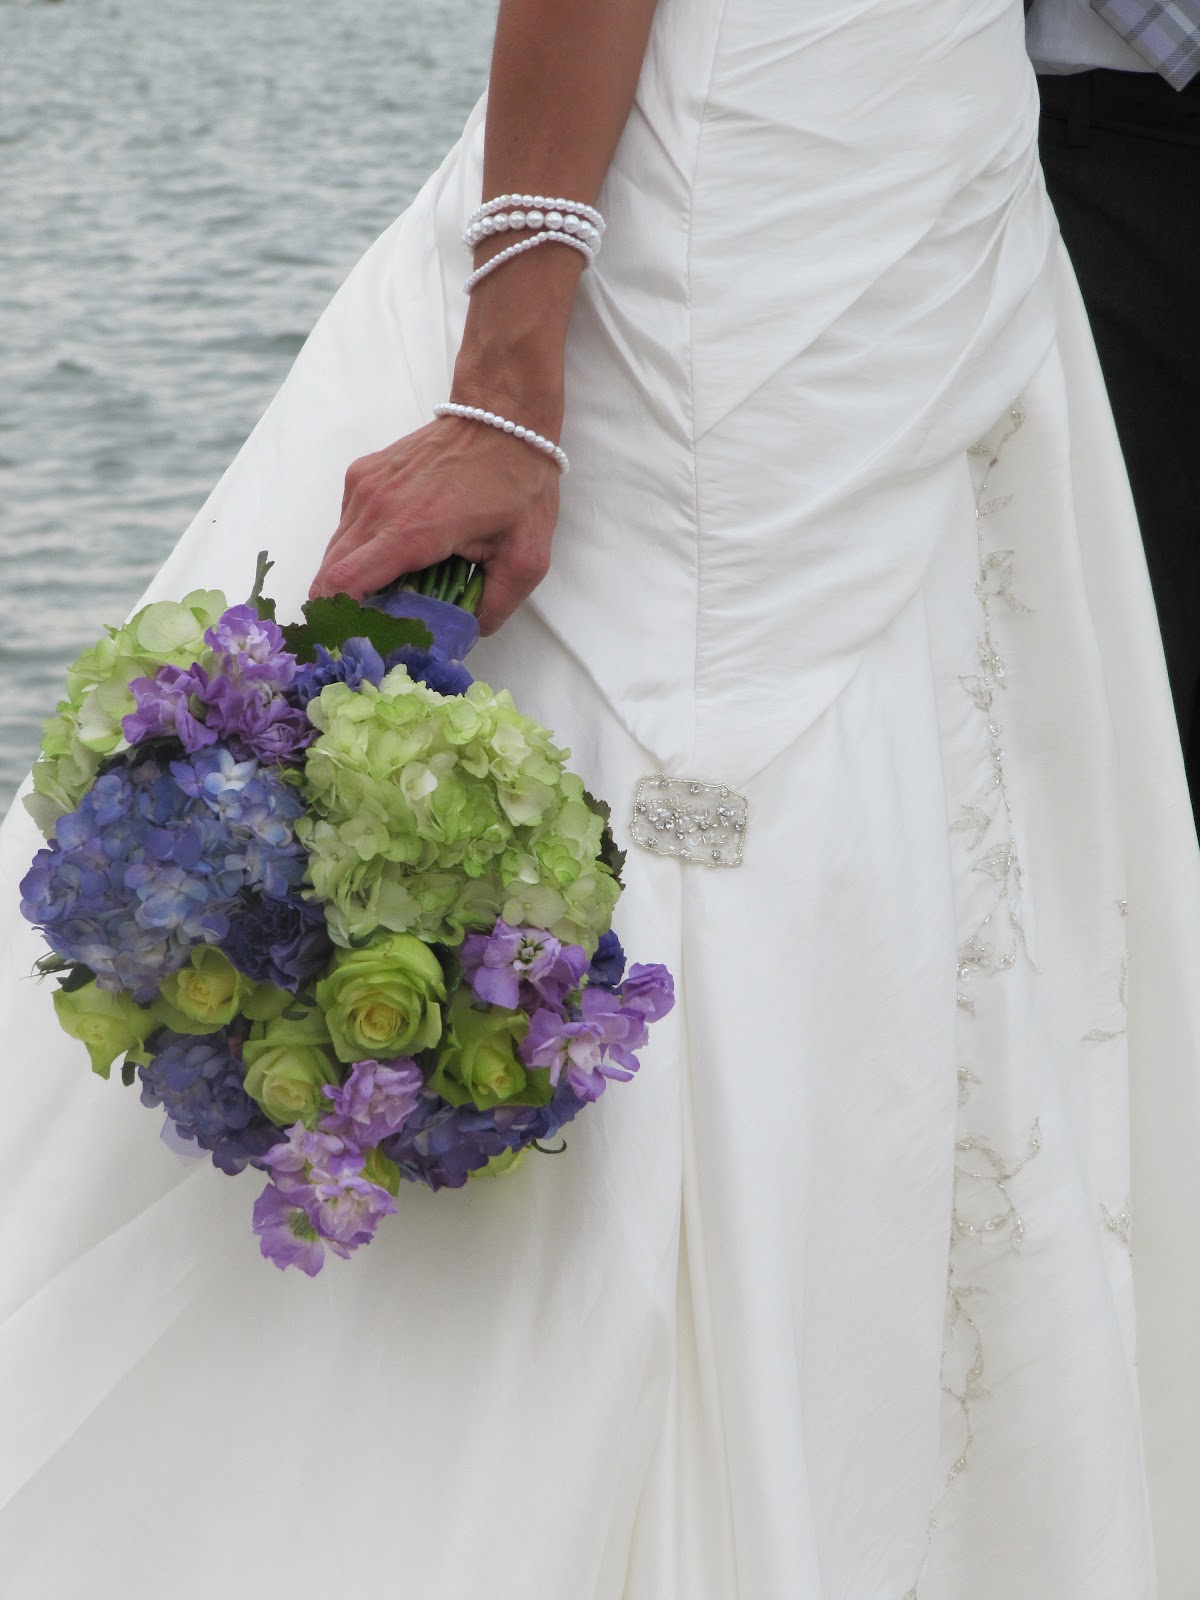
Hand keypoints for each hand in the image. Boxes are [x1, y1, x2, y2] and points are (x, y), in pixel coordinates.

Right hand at [308, 412, 561, 634]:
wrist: (503, 415)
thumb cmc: (517, 483)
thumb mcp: (525, 557)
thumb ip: (495, 605)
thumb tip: (466, 635)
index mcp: (412, 530)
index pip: (344, 583)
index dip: (338, 620)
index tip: (349, 644)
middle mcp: (377, 506)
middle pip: (329, 574)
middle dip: (341, 609)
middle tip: (367, 634)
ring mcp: (364, 486)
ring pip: (334, 550)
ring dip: (348, 581)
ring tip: (379, 602)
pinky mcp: (362, 474)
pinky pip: (346, 525)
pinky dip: (356, 551)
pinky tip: (387, 561)